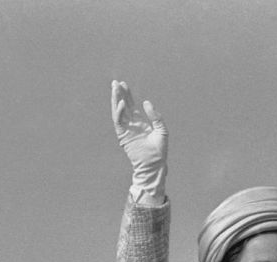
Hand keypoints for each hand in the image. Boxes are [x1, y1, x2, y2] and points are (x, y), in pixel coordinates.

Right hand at [111, 80, 167, 202]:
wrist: (155, 163)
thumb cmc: (160, 149)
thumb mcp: (161, 129)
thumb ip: (155, 116)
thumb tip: (146, 102)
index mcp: (140, 122)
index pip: (131, 105)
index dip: (127, 95)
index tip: (123, 84)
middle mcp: (131, 124)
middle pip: (123, 106)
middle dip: (118, 94)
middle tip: (115, 82)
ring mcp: (126, 130)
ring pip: (118, 112)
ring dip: (115, 100)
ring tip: (114, 89)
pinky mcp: (123, 136)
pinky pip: (119, 122)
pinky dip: (119, 112)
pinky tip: (122, 103)